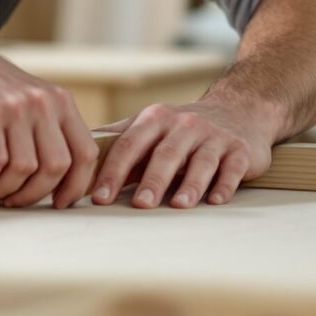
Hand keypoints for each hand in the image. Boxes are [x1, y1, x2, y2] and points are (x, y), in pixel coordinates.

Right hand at [0, 45, 98, 208]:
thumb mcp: (29, 100)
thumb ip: (45, 131)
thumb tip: (56, 184)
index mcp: (60, 101)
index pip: (86, 152)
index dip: (76, 185)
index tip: (61, 203)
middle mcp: (43, 103)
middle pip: (57, 167)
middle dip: (35, 194)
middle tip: (15, 201)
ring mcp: (16, 108)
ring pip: (25, 169)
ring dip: (6, 190)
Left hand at [90, 100, 275, 209]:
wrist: (239, 110)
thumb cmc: (183, 129)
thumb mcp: (151, 125)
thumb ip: (118, 139)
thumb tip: (75, 157)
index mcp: (156, 119)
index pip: (129, 144)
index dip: (113, 171)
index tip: (99, 197)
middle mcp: (185, 124)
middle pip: (165, 153)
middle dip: (152, 180)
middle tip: (140, 204)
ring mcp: (214, 136)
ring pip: (201, 161)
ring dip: (190, 184)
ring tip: (179, 205)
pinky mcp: (240, 150)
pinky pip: (232, 167)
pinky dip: (225, 184)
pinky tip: (216, 200)